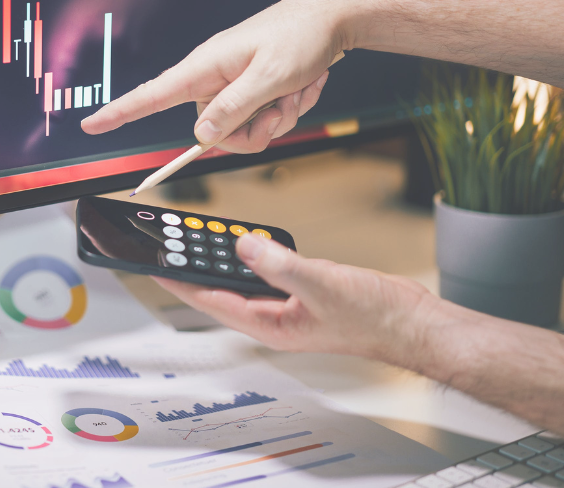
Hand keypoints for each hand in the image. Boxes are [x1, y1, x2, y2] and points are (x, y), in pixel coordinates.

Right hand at [82, 0, 354, 152]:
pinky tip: (302, 87)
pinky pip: (262, 121)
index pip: (152, 95)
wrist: (332, 19)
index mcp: (206, 67)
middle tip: (282, 106)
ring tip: (295, 90)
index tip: (91, 126)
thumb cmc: (301, 37)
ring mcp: (234, 85)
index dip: (120, 112)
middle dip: (254, 128)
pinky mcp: (252, 91)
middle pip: (213, 131)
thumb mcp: (271, 77)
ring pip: (242, 130)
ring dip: (276, 118)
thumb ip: (234, 109)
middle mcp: (214, 78)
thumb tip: (202, 135)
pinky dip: (287, 109)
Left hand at [154, 233, 443, 364]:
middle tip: (168, 243)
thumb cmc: (373, 318)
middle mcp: (271, 318)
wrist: (410, 321)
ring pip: (242, 280)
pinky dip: (252, 256)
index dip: (180, 283)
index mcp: (269, 325)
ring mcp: (286, 306)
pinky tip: (245, 241)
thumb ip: (279, 264)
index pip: (211, 300)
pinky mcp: (300, 292)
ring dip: (221, 260)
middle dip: (194, 267)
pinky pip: (265, 272)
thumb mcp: (321, 284)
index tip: (153, 266)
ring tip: (195, 237)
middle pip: (220, 289)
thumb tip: (244, 245)